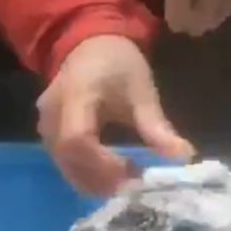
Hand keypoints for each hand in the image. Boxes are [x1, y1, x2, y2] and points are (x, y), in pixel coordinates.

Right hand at [37, 35, 195, 195]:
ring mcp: (47, 124)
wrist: (88, 43)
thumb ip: (157, 125)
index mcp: (75, 94)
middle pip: (68, 158)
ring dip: (94, 181)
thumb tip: (184, 156)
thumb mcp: (142, 90)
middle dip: (101, 179)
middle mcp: (52, 112)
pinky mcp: (50, 133)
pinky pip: (64, 162)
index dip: (103, 164)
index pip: (77, 139)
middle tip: (135, 187)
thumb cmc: (117, 63)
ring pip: (64, 165)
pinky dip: (88, 175)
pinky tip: (114, 178)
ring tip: (128, 184)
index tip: (133, 173)